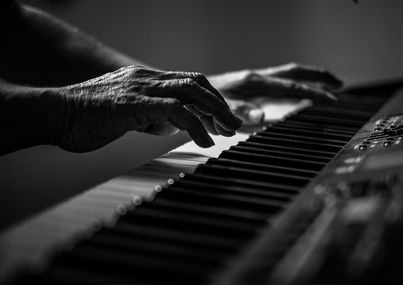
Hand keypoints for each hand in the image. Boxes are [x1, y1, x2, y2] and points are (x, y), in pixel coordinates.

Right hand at [50, 65, 240, 151]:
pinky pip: (175, 111)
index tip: (223, 119)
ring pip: (191, 90)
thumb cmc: (85, 118)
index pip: (189, 82)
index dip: (210, 99)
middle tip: (234, 124)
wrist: (54, 114)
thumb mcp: (127, 115)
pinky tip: (205, 142)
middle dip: (220, 104)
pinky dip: (196, 126)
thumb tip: (174, 126)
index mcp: (144, 79)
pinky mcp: (134, 103)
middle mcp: (146, 78)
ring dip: (215, 111)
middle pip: (196, 82)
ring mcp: (140, 88)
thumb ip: (151, 117)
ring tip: (228, 131)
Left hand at [208, 63, 341, 123]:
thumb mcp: (218, 108)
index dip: (312, 92)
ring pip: (290, 77)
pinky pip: (281, 85)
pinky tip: (301, 97)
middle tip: (339, 84)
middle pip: (295, 73)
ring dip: (310, 81)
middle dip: (318, 77)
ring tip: (329, 87)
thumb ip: (239, 113)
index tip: (331, 98)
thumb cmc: (201, 101)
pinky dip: (296, 88)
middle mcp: (258, 78)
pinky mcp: (252, 88)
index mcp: (254, 82)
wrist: (189, 94)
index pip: (290, 86)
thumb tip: (261, 117)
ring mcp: (256, 82)